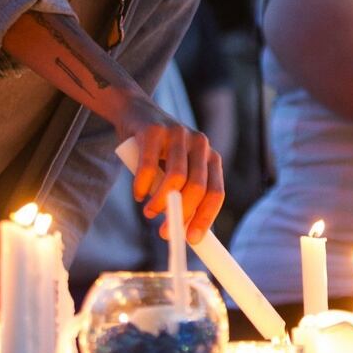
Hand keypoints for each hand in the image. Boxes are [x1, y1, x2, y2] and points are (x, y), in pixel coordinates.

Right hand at [117, 94, 225, 243]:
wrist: (136, 113)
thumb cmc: (158, 152)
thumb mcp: (176, 172)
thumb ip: (183, 195)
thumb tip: (184, 233)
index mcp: (211, 158)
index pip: (216, 193)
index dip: (205, 218)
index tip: (191, 240)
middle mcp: (200, 144)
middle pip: (198, 187)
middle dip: (181, 214)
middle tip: (165, 232)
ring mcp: (178, 134)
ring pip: (176, 178)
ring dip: (161, 202)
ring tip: (149, 213)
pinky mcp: (154, 130)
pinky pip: (149, 165)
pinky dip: (142, 185)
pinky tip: (138, 194)